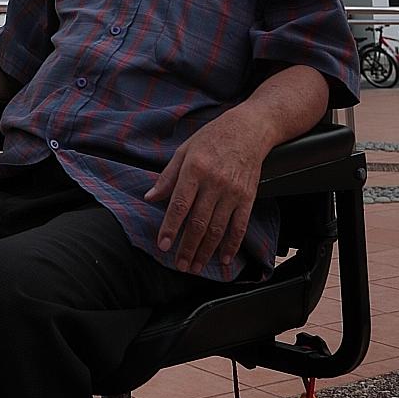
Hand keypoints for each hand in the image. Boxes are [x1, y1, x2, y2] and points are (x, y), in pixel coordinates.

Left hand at [145, 111, 271, 273]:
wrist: (248, 130)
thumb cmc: (212, 138)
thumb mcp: (184, 150)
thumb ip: (167, 177)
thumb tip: (150, 198)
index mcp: (194, 170)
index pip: (179, 205)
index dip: (170, 228)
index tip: (162, 245)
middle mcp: (214, 183)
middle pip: (198, 223)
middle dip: (187, 248)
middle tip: (179, 265)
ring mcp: (233, 192)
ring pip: (218, 229)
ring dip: (206, 251)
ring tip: (196, 267)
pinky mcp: (248, 198)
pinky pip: (239, 226)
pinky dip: (232, 246)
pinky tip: (225, 260)